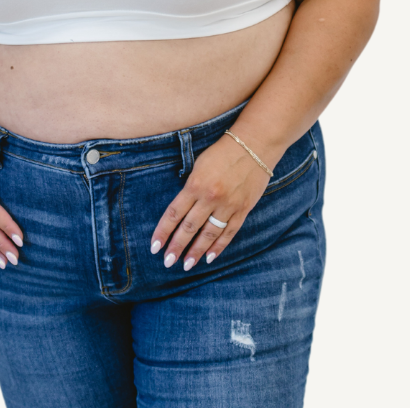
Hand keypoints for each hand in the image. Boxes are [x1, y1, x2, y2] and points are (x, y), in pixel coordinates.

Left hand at [150, 133, 270, 269]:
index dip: (163, 232)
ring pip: (209, 234)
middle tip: (167, 262)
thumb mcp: (199, 164)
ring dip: (197, 251)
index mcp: (195, 184)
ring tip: (187, 264)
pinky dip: (219, 246)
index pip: (174, 213)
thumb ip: (190, 187)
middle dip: (177, 247)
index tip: (155, 247)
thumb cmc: (223, 151)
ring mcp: (228, 205)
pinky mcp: (243, 209)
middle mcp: (210, 197)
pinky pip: (229, 232)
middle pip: (189, 227)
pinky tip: (210, 256)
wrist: (254, 144)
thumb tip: (180, 211)